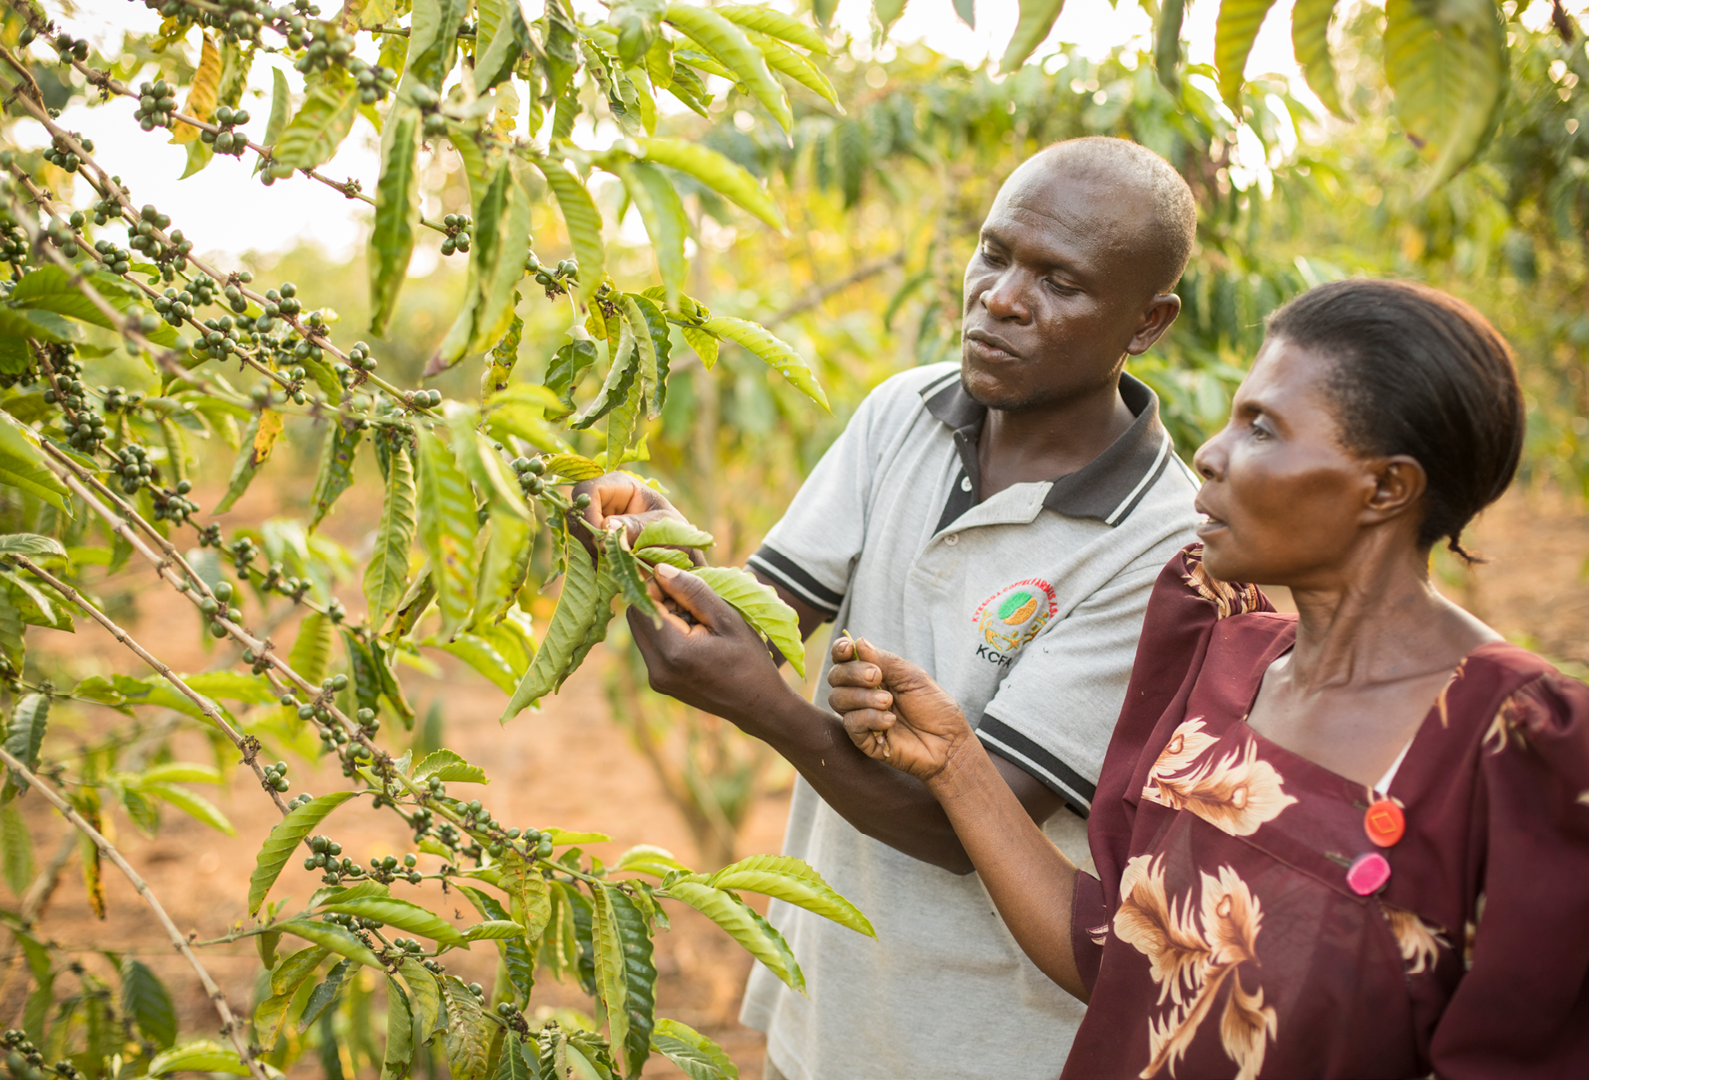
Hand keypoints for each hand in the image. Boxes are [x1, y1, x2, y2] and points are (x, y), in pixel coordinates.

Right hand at [568, 472, 703, 562]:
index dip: (588, 514)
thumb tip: (607, 525)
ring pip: (573, 534)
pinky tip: (610, 569)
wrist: (678, 556)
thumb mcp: (662, 529)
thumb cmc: (675, 534)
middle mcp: (602, 498)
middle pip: (575, 513)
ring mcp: (594, 519)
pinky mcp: (591, 539)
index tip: (602, 541)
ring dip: (588, 552)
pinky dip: (589, 563)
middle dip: (587, 538)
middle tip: (607, 557)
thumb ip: (637, 527)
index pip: (588, 490)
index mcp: (620, 485)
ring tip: (614, 564)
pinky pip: (577, 550)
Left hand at [625, 562, 793, 727]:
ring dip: (664, 618)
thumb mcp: (727, 619)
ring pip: (643, 631)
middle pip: (637, 616)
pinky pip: (652, 647)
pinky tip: (696, 639)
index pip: (644, 603)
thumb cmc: (750, 660)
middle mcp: (657, 668)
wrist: (758, 705)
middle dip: (659, 601)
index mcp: (674, 651)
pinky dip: (667, 634)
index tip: (687, 586)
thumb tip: (659, 569)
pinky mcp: (659, 683)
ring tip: (698, 623)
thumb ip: (692, 591)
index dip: (660, 587)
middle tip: (694, 605)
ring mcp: (656, 679)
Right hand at [828, 637, 974, 783]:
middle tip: (876, 677)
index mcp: (873, 675)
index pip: (845, 660)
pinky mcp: (864, 740)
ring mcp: (862, 717)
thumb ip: (885, 661)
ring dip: (862, 697)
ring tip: (889, 702)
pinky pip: (851, 724)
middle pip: (835, 678)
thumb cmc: (934, 707)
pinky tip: (891, 721)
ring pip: (838, 699)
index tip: (848, 648)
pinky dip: (869, 718)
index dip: (840, 651)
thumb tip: (858, 642)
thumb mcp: (913, 677)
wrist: (949, 742)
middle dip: (852, 673)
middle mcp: (863, 694)